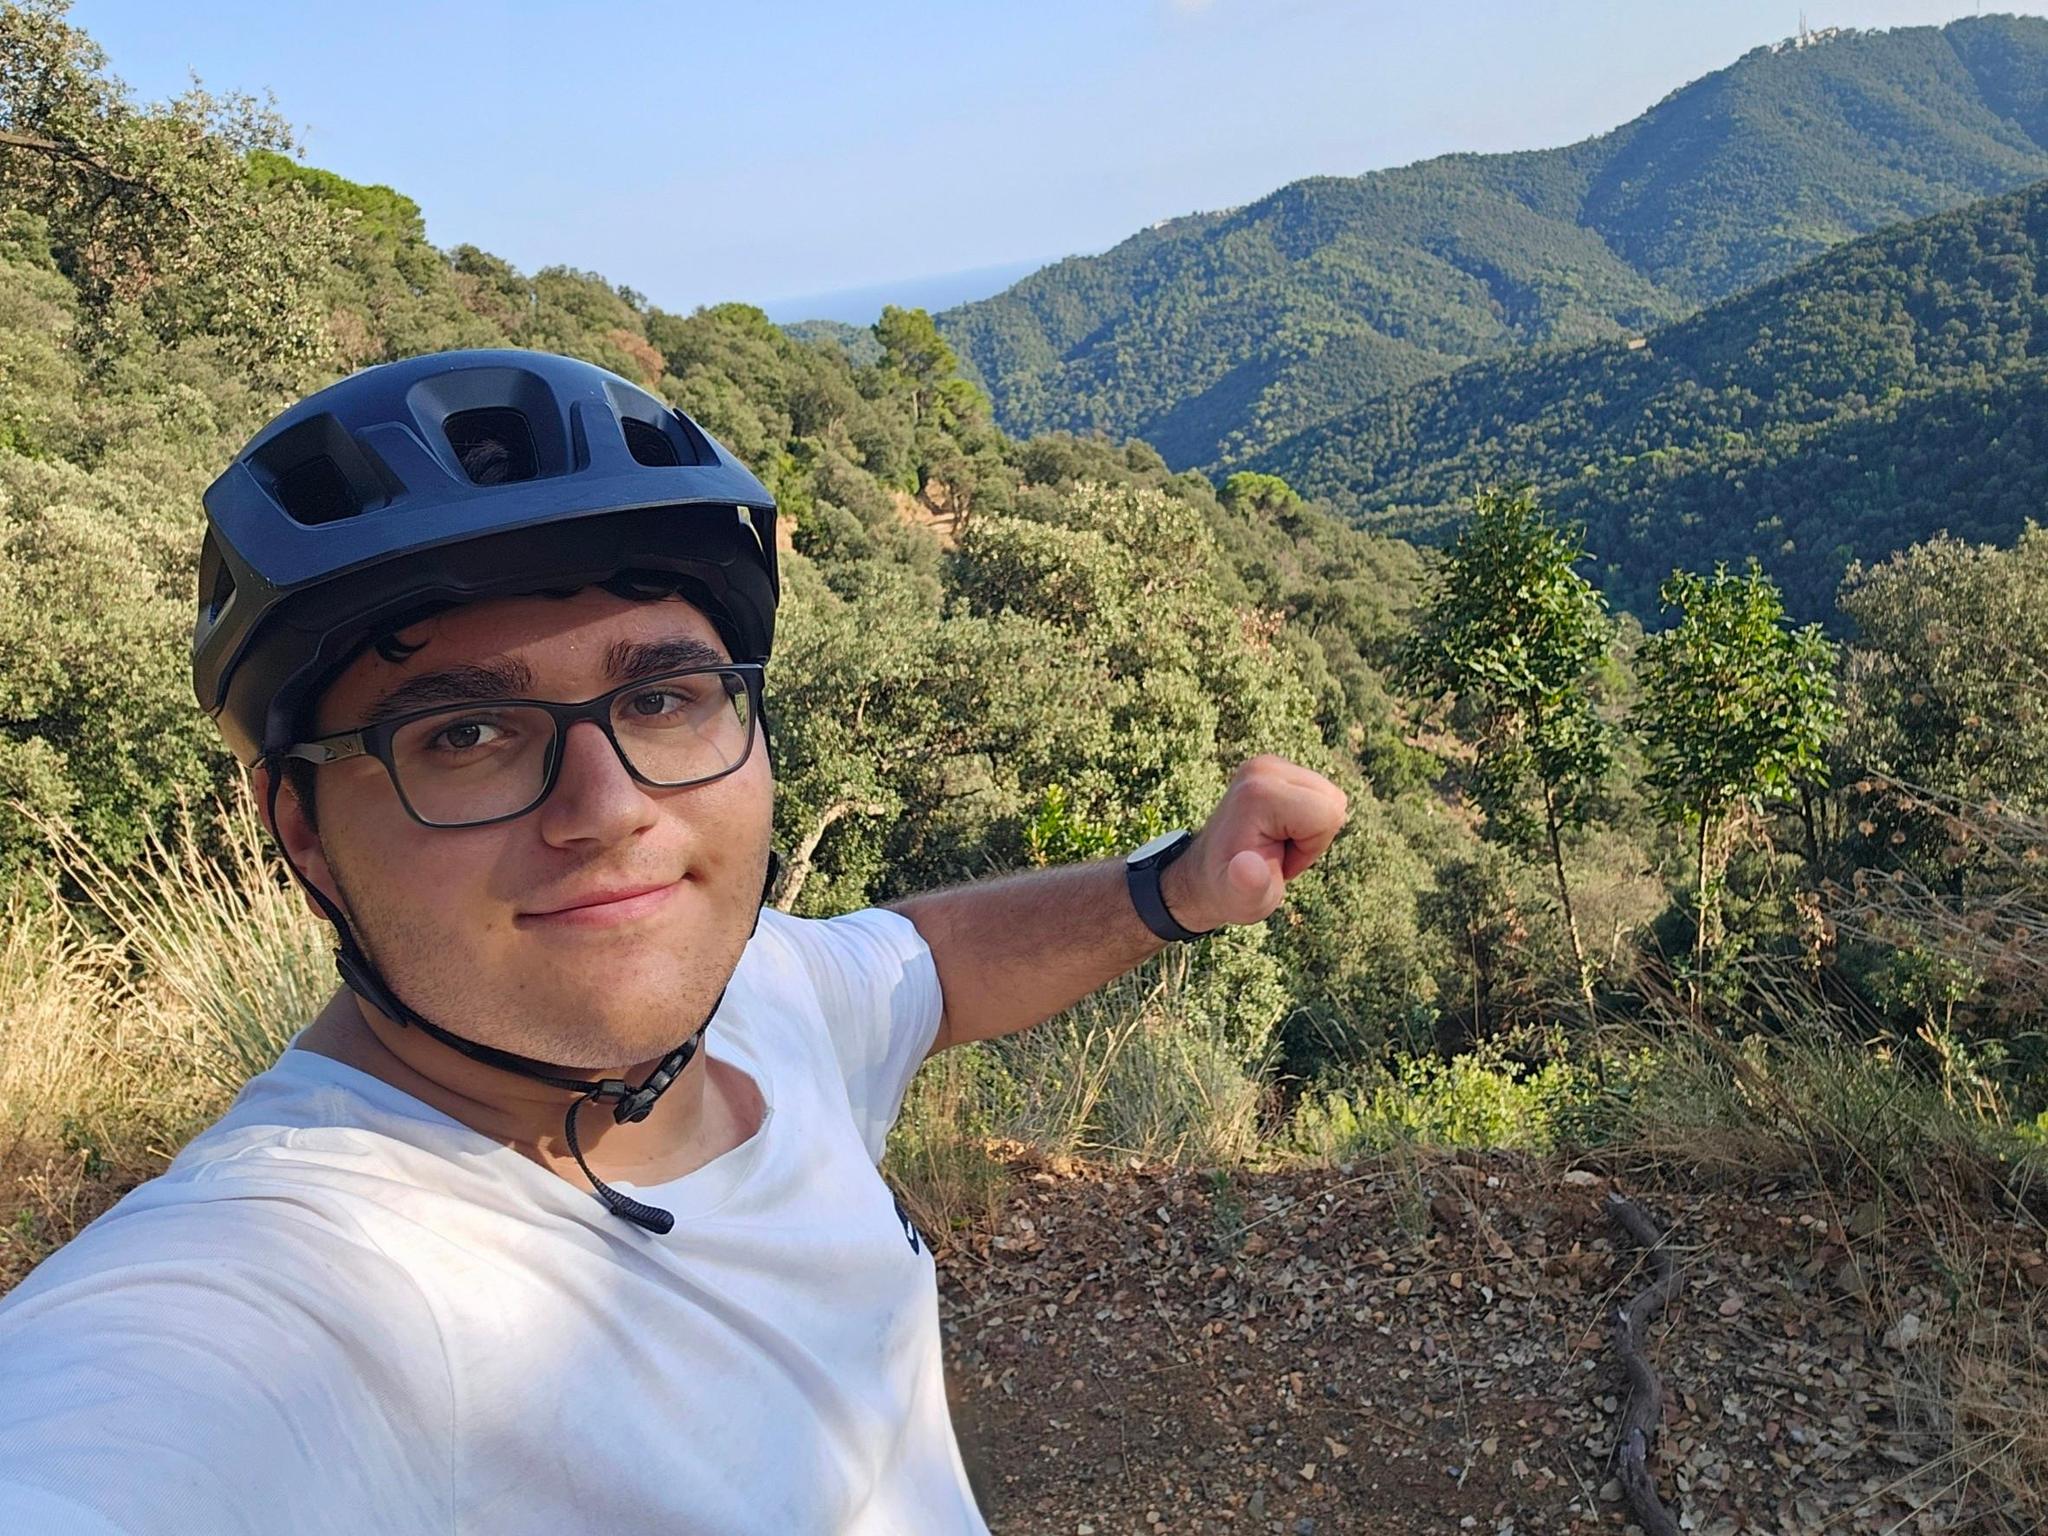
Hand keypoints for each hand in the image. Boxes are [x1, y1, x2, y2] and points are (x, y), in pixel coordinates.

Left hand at [1160, 755, 1349, 932]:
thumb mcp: (1242, 900)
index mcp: (1258, 793)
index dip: (1312, 846)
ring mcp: (1269, 764)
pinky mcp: (1276, 768)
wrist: (1208, 873)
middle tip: (1277, 852)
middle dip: (1315, 836)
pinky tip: (1278, 833)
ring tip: (1277, 844)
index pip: (1328, 813)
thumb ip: (1248, 886)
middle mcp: (1263, 768)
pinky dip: (1308, 819)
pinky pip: (1322, 793)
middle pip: (1334, 800)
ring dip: (1312, 829)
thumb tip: (1248, 867)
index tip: (1278, 859)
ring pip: (1331, 797)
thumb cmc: (1230, 891)